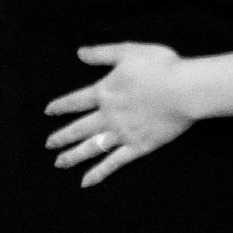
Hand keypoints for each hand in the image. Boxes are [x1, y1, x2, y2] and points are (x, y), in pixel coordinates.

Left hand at [47, 44, 195, 185]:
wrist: (183, 90)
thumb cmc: (160, 67)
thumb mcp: (128, 51)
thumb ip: (102, 54)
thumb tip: (80, 53)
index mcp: (105, 92)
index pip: (76, 101)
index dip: (61, 106)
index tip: (48, 111)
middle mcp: (108, 116)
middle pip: (79, 128)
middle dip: (62, 136)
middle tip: (48, 144)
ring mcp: (122, 134)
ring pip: (91, 147)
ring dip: (73, 156)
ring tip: (60, 163)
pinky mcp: (138, 147)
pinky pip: (113, 162)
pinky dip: (99, 172)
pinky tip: (85, 181)